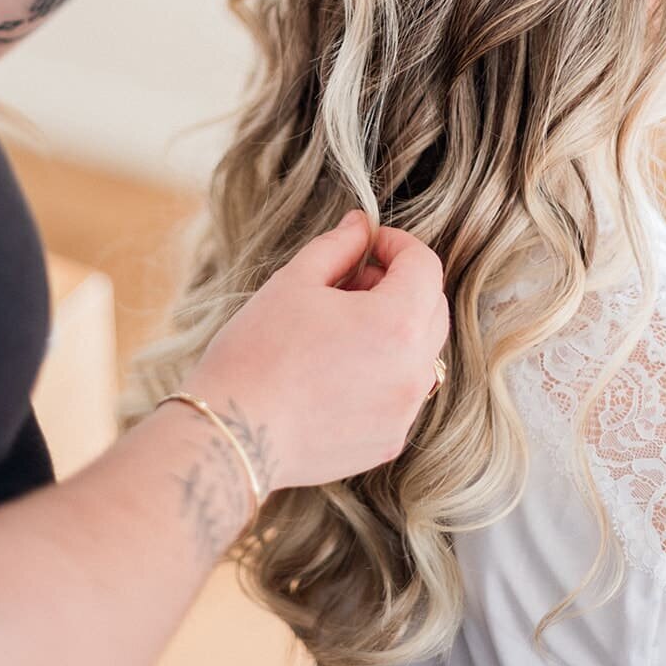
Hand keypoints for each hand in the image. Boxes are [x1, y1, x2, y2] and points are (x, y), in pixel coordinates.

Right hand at [184, 212, 448, 495]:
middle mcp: (414, 371)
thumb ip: (339, 246)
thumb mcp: (295, 282)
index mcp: (397, 323)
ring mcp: (404, 412)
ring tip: (342, 327)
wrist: (233, 436)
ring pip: (421, 352)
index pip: (425, 265)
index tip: (369, 244)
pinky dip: (385, 370)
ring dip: (396, 328)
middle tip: (354, 281)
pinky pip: (402, 392)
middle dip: (401, 284)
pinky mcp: (389, 441)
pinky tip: (338, 370)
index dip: (398, 244)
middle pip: (432, 308)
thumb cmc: (258, 352)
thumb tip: (362, 224)